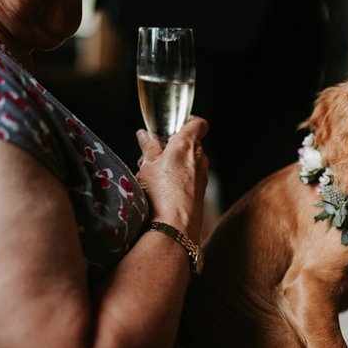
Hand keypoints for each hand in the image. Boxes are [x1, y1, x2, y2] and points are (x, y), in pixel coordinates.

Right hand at [136, 115, 209, 240]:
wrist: (175, 226)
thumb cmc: (162, 193)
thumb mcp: (148, 164)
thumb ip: (149, 147)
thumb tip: (145, 134)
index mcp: (188, 145)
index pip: (198, 123)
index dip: (188, 121)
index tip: (175, 125)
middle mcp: (200, 158)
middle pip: (189, 144)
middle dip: (171, 147)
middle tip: (152, 156)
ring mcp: (202, 176)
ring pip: (188, 163)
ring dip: (173, 165)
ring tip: (152, 176)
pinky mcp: (201, 192)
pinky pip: (189, 179)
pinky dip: (178, 180)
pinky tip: (162, 191)